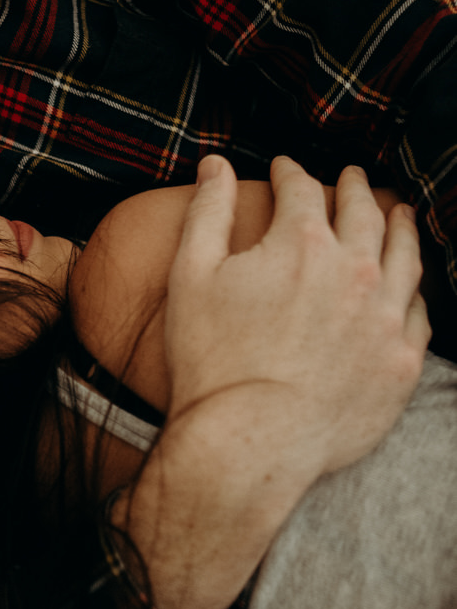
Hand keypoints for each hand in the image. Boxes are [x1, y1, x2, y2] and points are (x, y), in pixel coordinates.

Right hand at [164, 154, 428, 490]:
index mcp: (302, 243)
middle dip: (354, 188)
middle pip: (364, 213)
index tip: (284, 168)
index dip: (289, 172)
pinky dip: (412, 289)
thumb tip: (215, 165)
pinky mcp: (401, 363)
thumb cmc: (211, 361)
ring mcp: (384, 318)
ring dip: (400, 227)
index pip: (301, 189)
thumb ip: (207, 212)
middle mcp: (355, 271)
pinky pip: (418, 313)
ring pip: (406, 256)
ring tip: (397, 214)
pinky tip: (406, 285)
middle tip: (350, 178)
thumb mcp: (190, 275)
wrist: (246, 443)